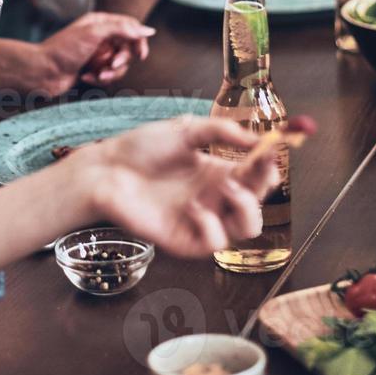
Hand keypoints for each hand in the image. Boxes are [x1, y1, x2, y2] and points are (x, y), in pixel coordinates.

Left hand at [19, 13, 153, 95]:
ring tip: (98, 75)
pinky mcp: (91, 69)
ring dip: (111, 73)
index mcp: (100, 22)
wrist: (42, 71)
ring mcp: (96, 53)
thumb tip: (148, 30)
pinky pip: (107, 75)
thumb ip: (122, 29)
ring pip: (118, 65)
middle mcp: (100, 36)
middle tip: (111, 65)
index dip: (139, 40)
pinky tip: (85, 77)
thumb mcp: (94, 33)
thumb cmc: (64, 49)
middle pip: (127, 48)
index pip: (130, 27)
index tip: (140, 55)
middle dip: (122, 60)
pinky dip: (99, 78)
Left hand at [73, 116, 279, 258]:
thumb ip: (220, 131)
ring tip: (226, 188)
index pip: (255, 175)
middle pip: (257, 203)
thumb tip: (256, 138)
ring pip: (246, 230)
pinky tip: (193, 207)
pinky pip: (213, 244)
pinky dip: (212, 226)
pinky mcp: (184, 240)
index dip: (268, 165)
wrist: (106, 169)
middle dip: (262, 186)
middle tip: (251, 170)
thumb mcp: (184, 130)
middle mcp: (214, 198)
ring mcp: (201, 221)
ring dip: (246, 209)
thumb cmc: (139, 149)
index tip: (270, 150)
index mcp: (217, 173)